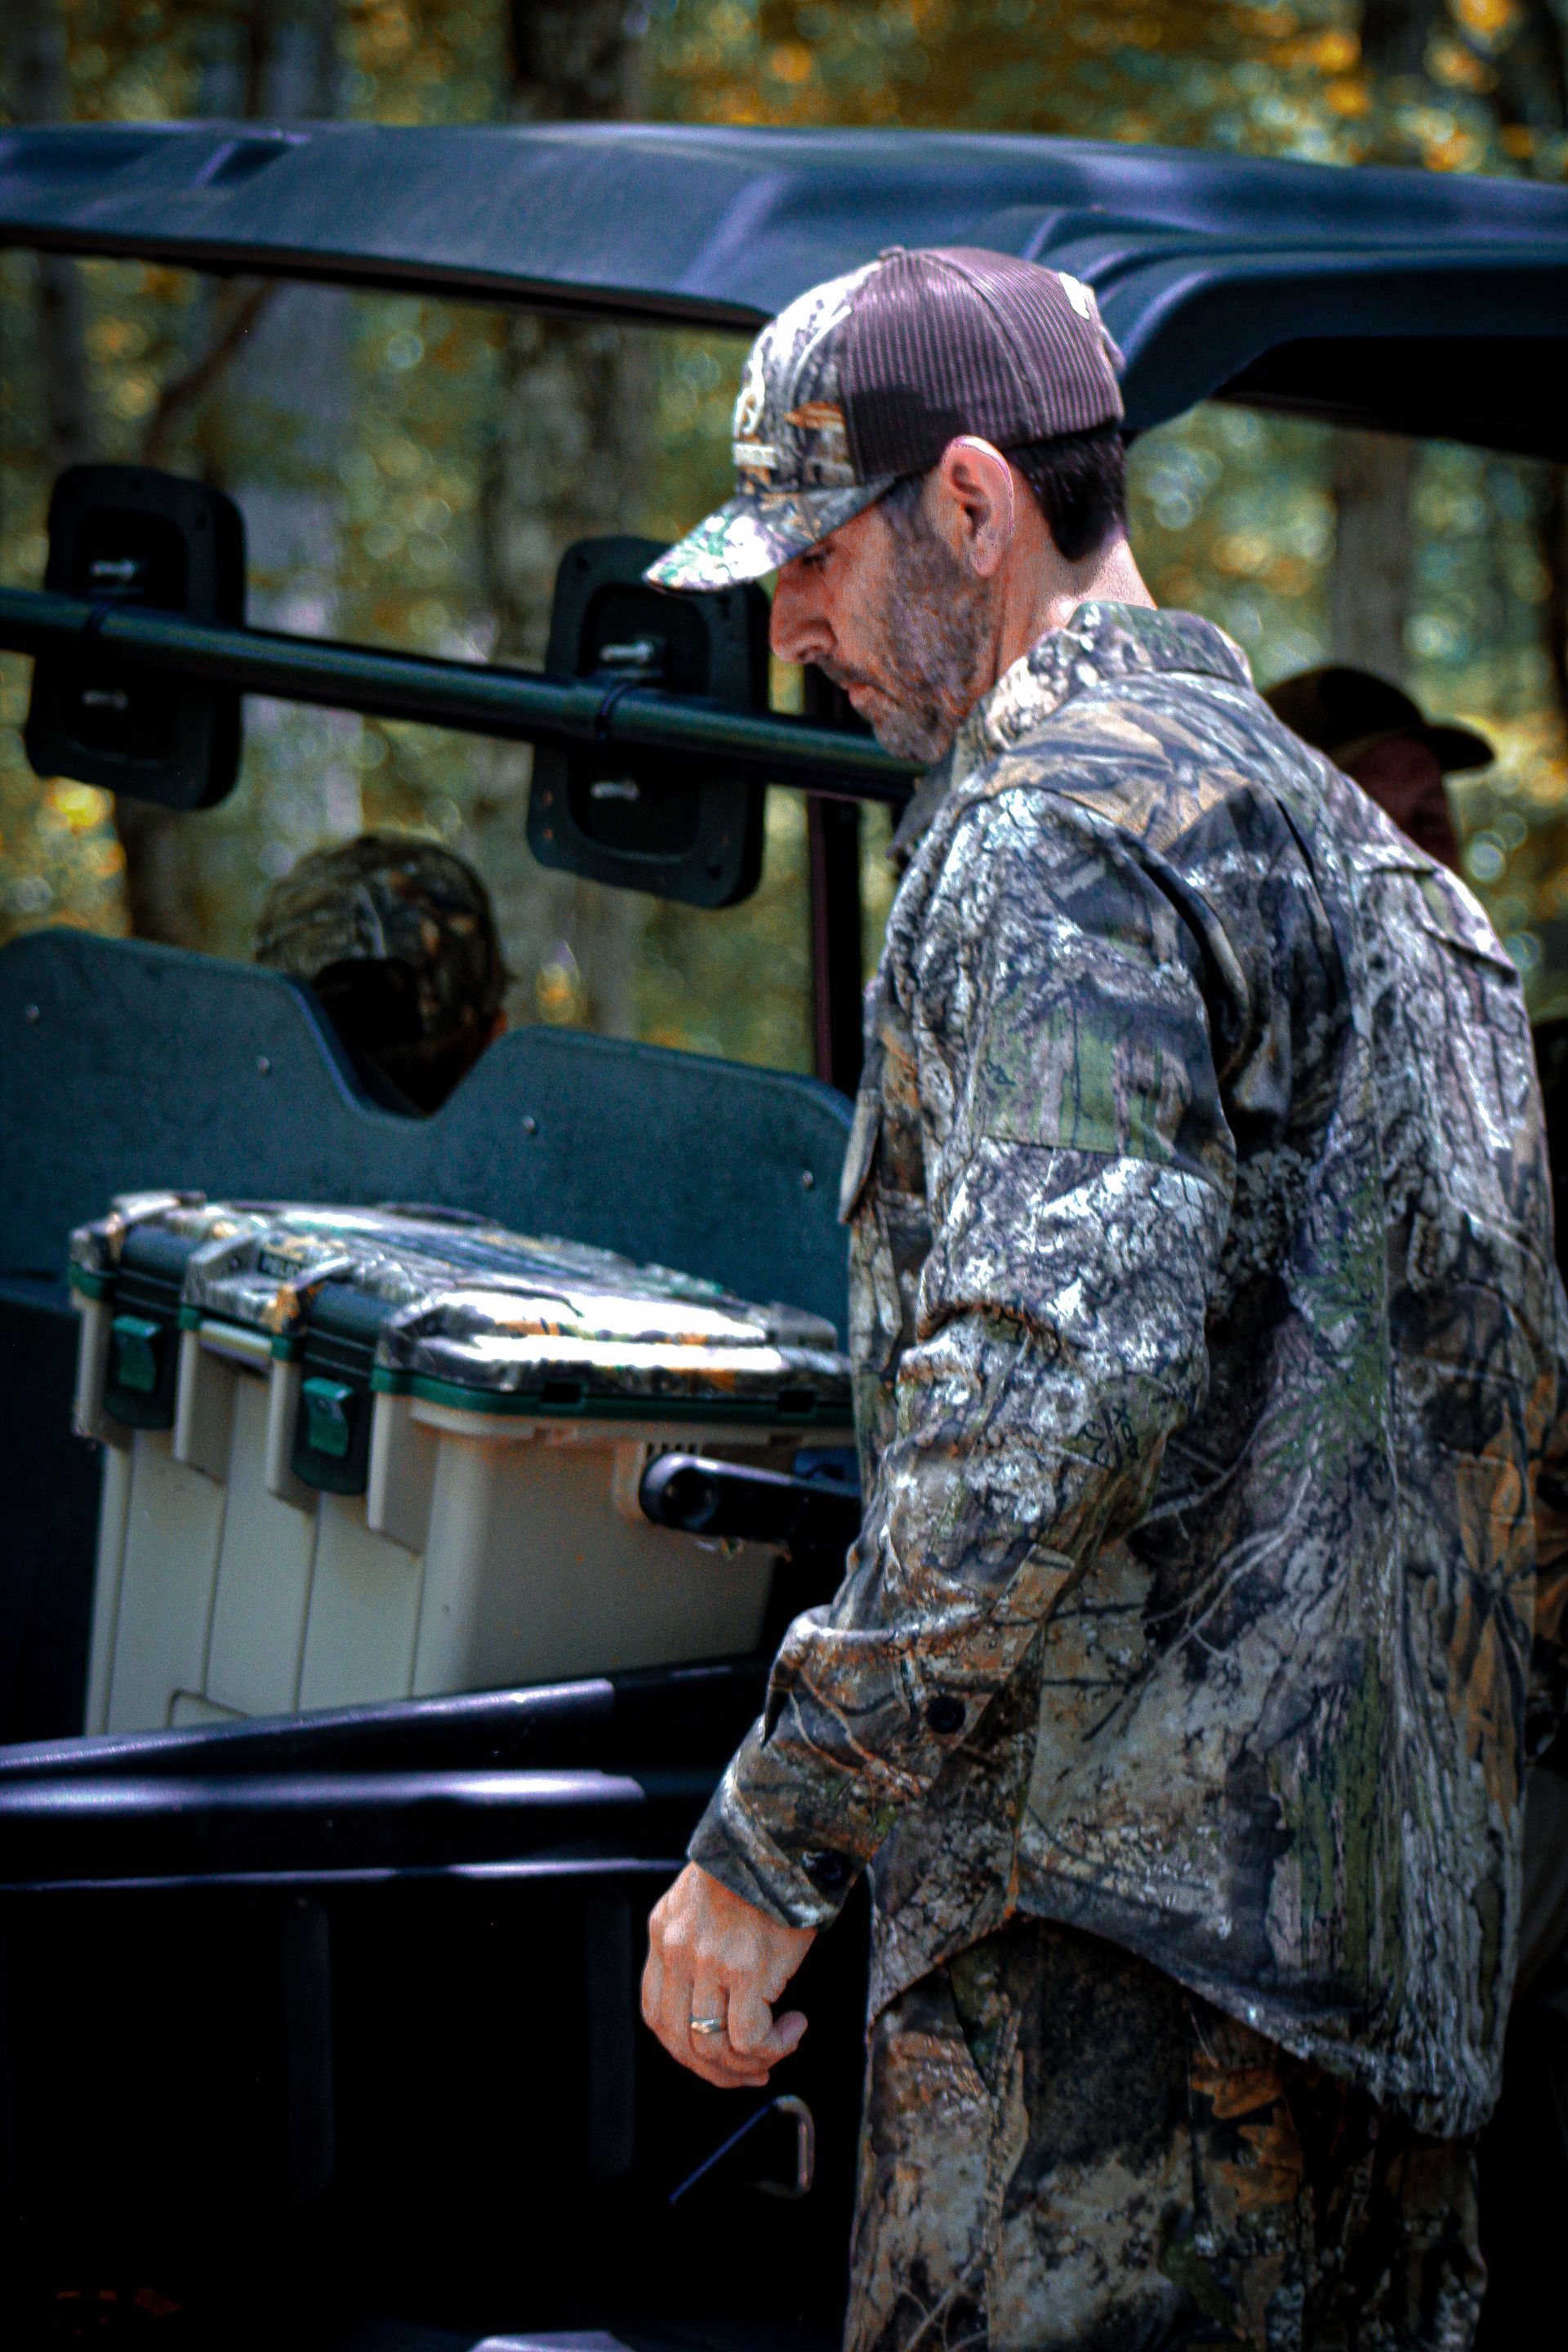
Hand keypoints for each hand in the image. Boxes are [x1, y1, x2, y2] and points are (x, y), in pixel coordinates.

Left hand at [642, 1863, 815, 2088]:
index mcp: (664, 1931)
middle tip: (752, 2070)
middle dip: (716, 2070)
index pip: (654, 2012)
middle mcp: (677, 1950)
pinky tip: (793, 2028)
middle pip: (679, 2039)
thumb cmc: (758, 1867)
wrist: (785, 1838)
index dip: (682, 2046)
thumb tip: (716, 1996)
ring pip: (712, 2047)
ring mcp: (708, 1962)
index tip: (714, 2056)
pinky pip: (749, 2038)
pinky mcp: (746, 1970)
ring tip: (780, 2044)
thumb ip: (696, 1941)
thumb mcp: (704, 1898)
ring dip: (749, 2063)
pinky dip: (773, 2046)